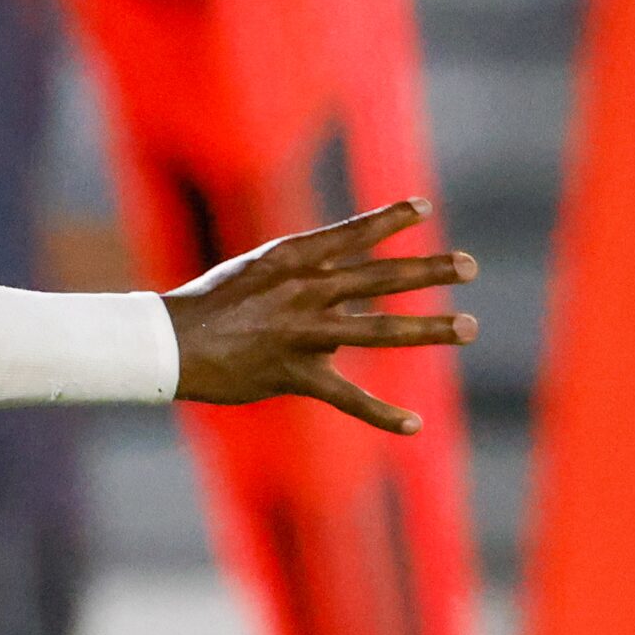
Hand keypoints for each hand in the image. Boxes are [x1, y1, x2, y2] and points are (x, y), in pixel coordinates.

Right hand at [166, 198, 477, 432]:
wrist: (165, 343)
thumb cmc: (207, 308)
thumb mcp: (253, 278)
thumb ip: (305, 295)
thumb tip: (348, 329)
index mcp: (291, 260)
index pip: (351, 235)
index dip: (389, 220)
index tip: (423, 209)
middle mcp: (303, 290)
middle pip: (380, 277)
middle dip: (429, 271)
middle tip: (469, 266)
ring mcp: (301, 332)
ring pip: (378, 330)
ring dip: (428, 330)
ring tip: (468, 328)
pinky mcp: (293, 373)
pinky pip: (346, 397)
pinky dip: (382, 413)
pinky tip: (414, 425)